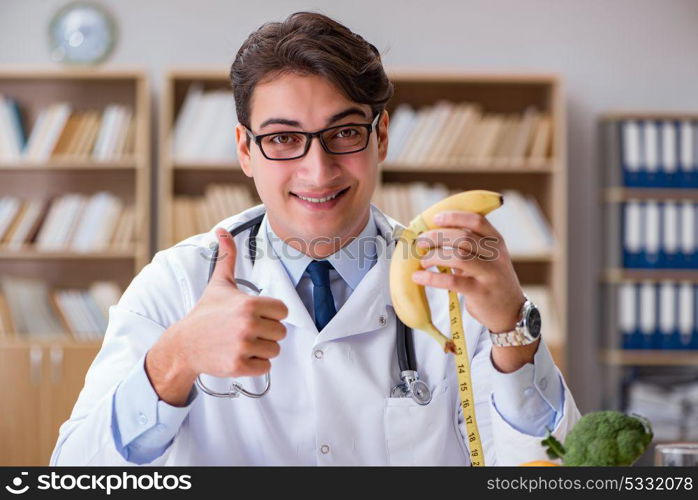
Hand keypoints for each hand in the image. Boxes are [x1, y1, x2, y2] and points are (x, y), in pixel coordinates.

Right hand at [146, 228, 287, 404]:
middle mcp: (247, 324)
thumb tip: (222, 231)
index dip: (271, 314)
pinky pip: (265, 367)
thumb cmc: (205, 314)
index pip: (283, 311)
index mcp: (249, 304)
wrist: (184, 344)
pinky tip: (239, 355)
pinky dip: (255, 365)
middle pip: (280, 332)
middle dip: (266, 333)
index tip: (256, 315)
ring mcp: (243, 346)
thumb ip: (227, 257)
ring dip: (261, 349)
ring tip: (242, 343)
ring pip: (274, 350)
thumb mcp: (218, 284)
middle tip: (246, 331)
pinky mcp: (239, 366)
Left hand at [411, 210, 524, 333]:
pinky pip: (452, 281)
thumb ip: (467, 247)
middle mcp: (496, 256)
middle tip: (421, 242)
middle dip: (437, 237)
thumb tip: (432, 236)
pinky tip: (419, 277)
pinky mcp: (480, 292)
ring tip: (423, 261)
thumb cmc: (490, 281)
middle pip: (463, 237)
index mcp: (497, 242)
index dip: (455, 217)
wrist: (511, 311)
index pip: (477, 221)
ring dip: (434, 256)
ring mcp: (490, 274)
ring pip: (458, 257)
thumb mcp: (486, 259)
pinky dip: (432, 277)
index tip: (436, 218)